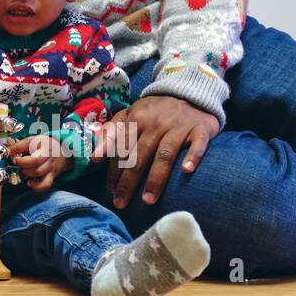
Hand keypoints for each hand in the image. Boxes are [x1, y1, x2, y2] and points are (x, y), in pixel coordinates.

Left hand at [7, 134, 69, 190]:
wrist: (59, 150)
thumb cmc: (41, 145)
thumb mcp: (31, 141)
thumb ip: (18, 146)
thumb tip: (5, 151)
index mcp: (43, 142)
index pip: (31, 148)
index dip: (20, 155)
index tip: (12, 157)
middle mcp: (49, 154)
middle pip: (35, 161)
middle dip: (22, 164)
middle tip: (16, 162)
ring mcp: (51, 165)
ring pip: (38, 172)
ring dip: (27, 172)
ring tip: (23, 169)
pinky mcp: (52, 175)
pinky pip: (46, 184)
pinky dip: (36, 186)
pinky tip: (29, 183)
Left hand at [103, 95, 218, 208]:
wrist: (189, 93)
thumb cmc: (154, 110)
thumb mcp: (130, 114)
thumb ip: (111, 133)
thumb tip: (95, 158)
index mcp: (136, 119)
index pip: (121, 149)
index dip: (114, 170)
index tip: (109, 190)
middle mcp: (156, 123)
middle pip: (139, 156)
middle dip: (128, 181)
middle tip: (122, 203)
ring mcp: (179, 126)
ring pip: (164, 155)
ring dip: (155, 178)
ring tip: (148, 200)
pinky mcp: (200, 130)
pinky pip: (197, 144)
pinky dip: (192, 157)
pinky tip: (187, 171)